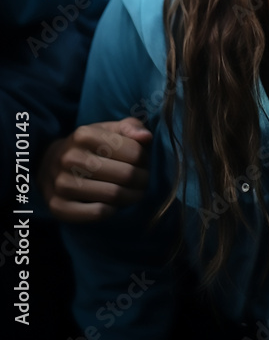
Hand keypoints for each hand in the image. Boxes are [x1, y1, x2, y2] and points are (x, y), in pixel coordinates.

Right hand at [37, 117, 152, 221]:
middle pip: (126, 174)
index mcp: (84, 135)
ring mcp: (62, 184)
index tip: (144, 163)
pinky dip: (112, 210)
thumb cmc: (88, 146)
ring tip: (134, 193)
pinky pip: (97, 213)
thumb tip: (147, 137)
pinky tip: (113, 204)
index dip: (145, 159)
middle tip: (144, 181)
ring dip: (131, 197)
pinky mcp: (58, 207)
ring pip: (113, 195)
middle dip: (143, 180)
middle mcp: (70, 158)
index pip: (133, 151)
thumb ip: (130, 127)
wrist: (48, 165)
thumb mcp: (107, 130)